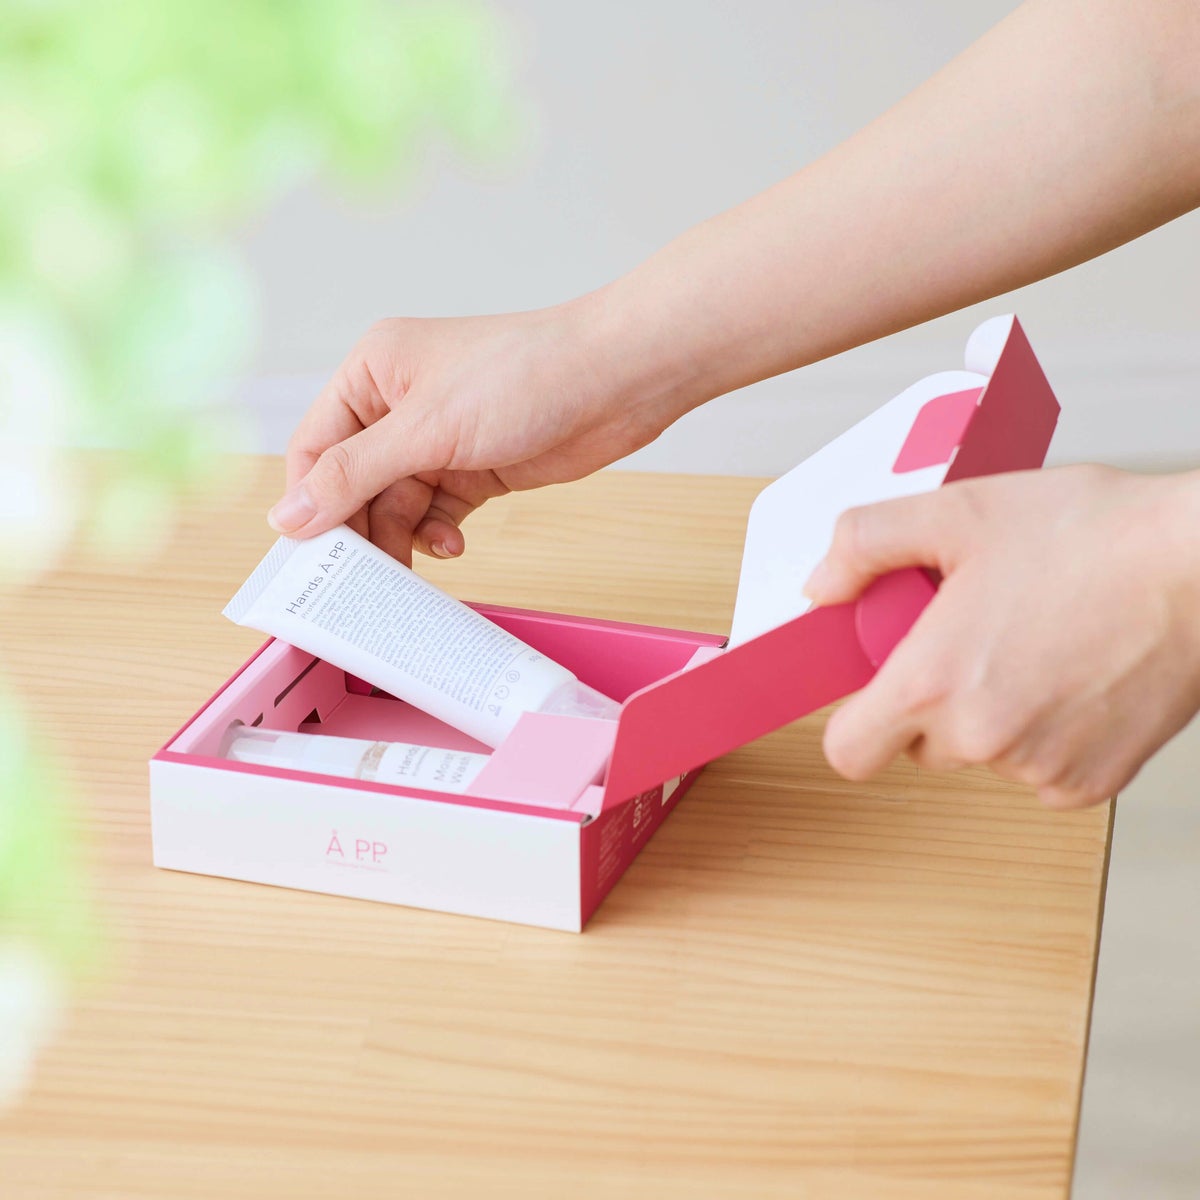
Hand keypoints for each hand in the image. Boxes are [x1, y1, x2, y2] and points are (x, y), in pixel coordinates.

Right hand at [267, 298, 690, 564]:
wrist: (619, 380)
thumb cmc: (527, 375)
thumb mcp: (427, 429)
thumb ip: (354, 474)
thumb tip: (289, 516)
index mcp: (373, 372)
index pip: (316, 446)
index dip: (309, 502)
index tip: (310, 556)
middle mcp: (399, 403)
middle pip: (354, 483)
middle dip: (359, 528)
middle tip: (359, 581)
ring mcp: (440, 439)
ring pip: (396, 504)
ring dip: (401, 539)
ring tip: (408, 574)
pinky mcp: (476, 467)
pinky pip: (436, 513)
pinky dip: (438, 535)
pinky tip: (453, 546)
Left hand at [803, 465, 1199, 807]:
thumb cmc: (1095, 535)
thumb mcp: (957, 511)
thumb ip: (867, 544)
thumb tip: (822, 585)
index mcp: (932, 682)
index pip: (849, 751)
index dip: (855, 720)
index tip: (878, 685)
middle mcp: (981, 738)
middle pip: (916, 745)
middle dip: (931, 699)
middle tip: (972, 635)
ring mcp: (1040, 767)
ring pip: (982, 753)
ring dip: (992, 712)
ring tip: (1035, 641)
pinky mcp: (1093, 782)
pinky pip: (1040, 768)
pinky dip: (1046, 732)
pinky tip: (1074, 673)